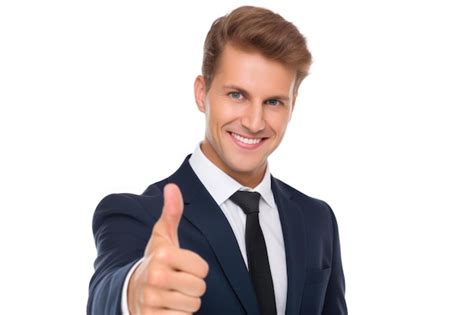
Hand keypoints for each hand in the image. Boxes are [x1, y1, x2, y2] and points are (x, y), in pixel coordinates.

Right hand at [128, 183, 208, 313]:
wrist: (130, 290)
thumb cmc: (154, 260)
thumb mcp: (162, 236)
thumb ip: (172, 212)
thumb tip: (173, 186)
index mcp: (161, 255)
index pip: (203, 269)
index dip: (196, 269)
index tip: (182, 266)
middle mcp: (154, 277)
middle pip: (199, 288)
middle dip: (192, 286)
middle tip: (177, 282)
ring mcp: (151, 300)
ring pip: (193, 305)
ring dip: (186, 302)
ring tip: (172, 293)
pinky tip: (167, 307)